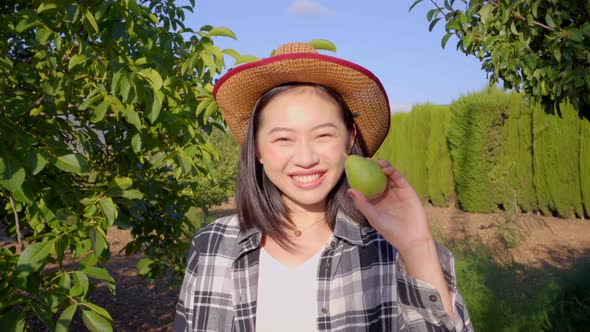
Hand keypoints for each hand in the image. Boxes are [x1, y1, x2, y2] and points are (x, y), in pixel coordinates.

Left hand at [347, 159, 454, 319]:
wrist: (412, 238)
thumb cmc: (390, 231)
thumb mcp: (373, 217)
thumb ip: (362, 203)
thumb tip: (350, 190)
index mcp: (376, 201)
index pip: (367, 185)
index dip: (361, 176)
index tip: (353, 167)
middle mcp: (385, 195)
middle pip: (377, 178)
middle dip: (371, 168)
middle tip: (364, 159)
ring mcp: (396, 192)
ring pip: (388, 176)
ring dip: (382, 167)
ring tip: (375, 162)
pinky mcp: (407, 190)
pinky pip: (399, 178)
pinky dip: (392, 171)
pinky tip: (385, 167)